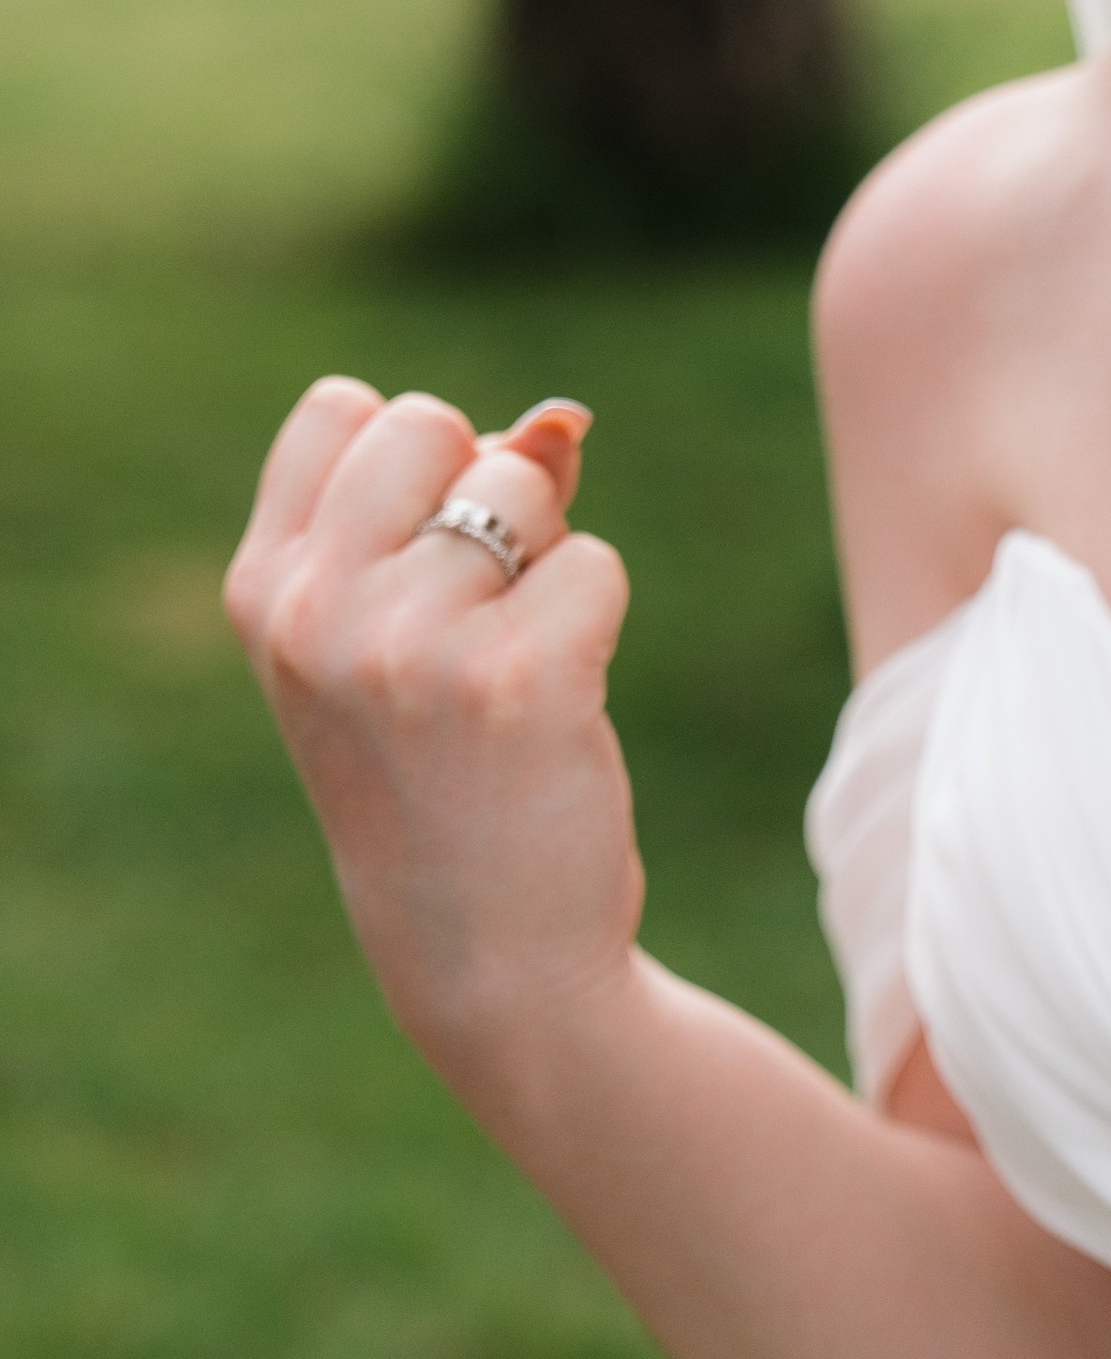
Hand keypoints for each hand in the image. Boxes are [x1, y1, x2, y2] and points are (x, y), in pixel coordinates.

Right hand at [225, 377, 641, 1089]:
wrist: (484, 952)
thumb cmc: (446, 772)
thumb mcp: (398, 632)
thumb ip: (457, 505)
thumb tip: (565, 420)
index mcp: (264, 592)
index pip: (339, 406)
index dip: (411, 460)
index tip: (414, 561)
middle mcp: (317, 611)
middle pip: (432, 420)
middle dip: (486, 489)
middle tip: (477, 616)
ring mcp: (411, 646)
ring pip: (526, 484)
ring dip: (548, 561)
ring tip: (511, 671)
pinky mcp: (518, 678)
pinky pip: (596, 563)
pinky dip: (599, 618)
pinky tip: (559, 706)